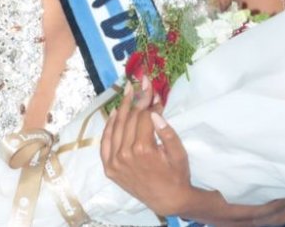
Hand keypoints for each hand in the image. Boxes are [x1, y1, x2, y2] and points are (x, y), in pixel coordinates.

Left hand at [100, 81, 191, 215]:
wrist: (168, 200)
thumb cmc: (176, 175)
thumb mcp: (178, 153)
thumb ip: (167, 131)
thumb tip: (154, 111)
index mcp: (143, 149)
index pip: (143, 117)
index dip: (148, 100)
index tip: (151, 87)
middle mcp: (125, 154)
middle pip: (129, 119)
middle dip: (135, 99)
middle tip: (138, 83)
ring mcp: (114, 161)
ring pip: (116, 127)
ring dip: (121, 108)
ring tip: (127, 92)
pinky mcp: (109, 167)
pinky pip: (105, 142)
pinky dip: (109, 126)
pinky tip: (114, 113)